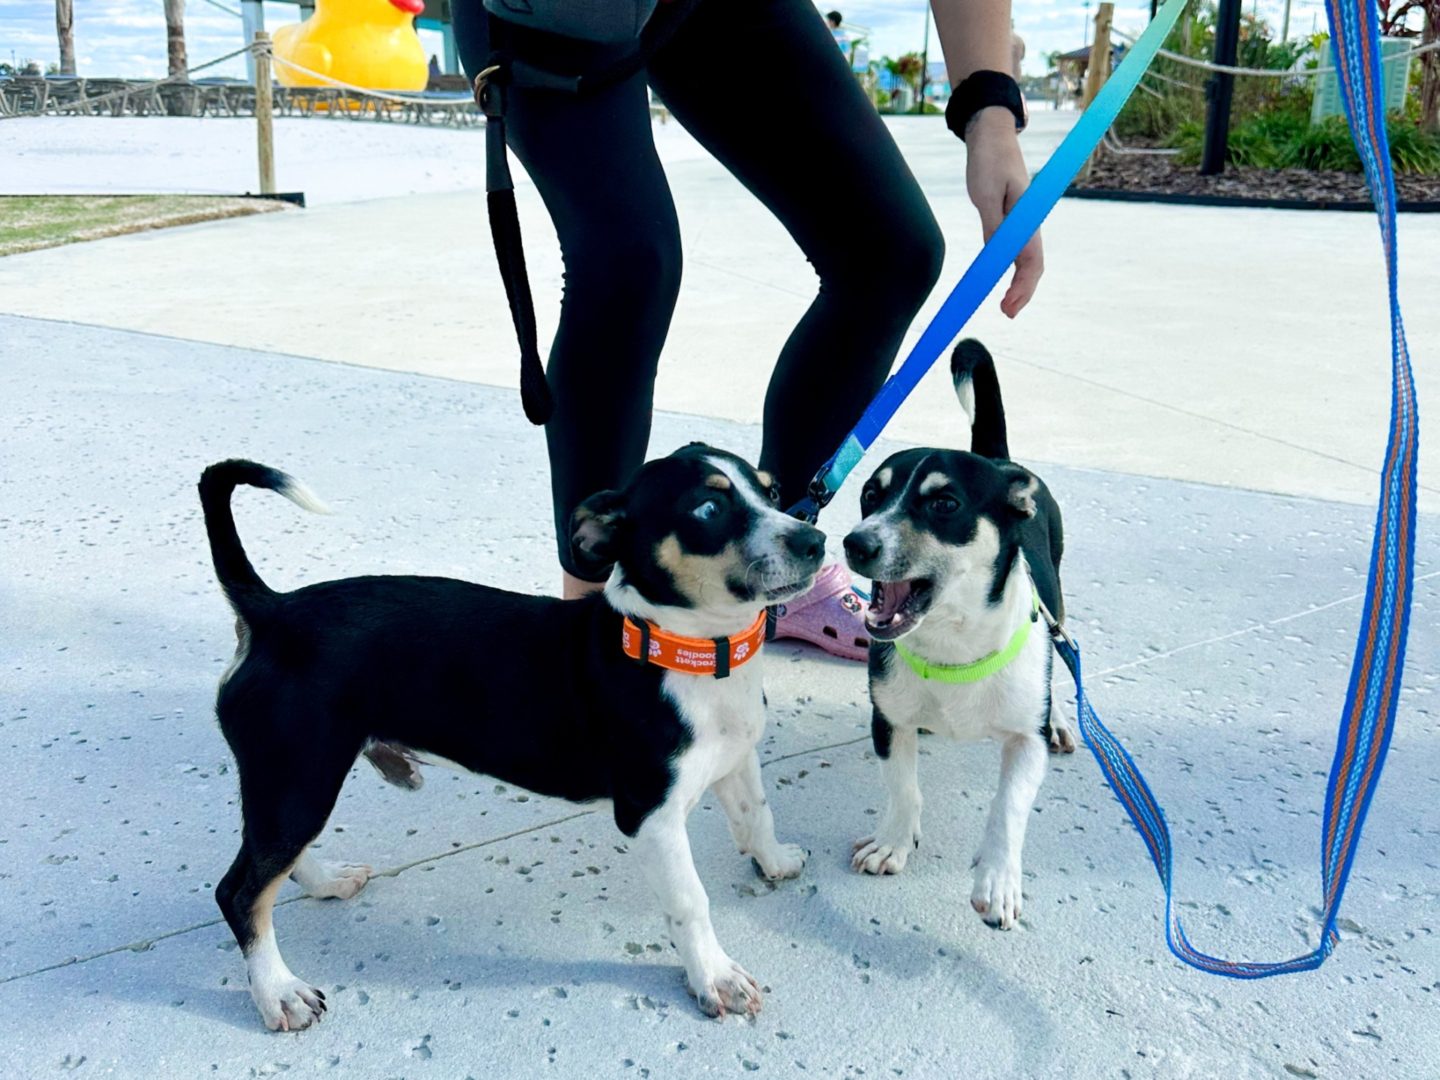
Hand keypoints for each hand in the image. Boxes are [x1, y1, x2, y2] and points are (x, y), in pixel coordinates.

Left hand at [964, 107, 1042, 318]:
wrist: (992, 135)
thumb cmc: (988, 160)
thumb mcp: (985, 193)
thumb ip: (994, 224)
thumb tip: (997, 255)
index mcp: (1027, 216)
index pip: (1031, 260)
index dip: (1023, 286)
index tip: (1009, 307)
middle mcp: (1029, 222)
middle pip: (1033, 265)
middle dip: (1023, 292)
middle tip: (1007, 314)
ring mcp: (1023, 222)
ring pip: (1027, 261)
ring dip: (1020, 285)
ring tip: (1007, 307)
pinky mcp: (1013, 220)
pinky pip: (1017, 251)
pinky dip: (1014, 271)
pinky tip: (1006, 284)